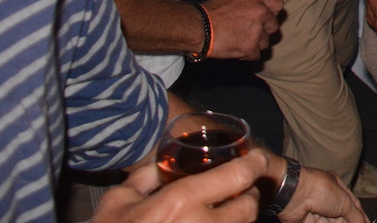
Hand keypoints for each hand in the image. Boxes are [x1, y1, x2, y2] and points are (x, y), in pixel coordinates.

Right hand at [94, 147, 269, 222]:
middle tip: (240, 190)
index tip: (258, 159)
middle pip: (248, 207)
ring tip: (225, 211)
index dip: (254, 164)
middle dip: (248, 196)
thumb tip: (163, 164)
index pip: (236, 176)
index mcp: (179, 203)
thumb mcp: (119, 200)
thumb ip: (145, 177)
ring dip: (238, 219)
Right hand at [203, 0, 283, 60]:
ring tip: (238, 41)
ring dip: (254, 44)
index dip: (272, 13)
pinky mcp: (250, 47)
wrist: (199, 27)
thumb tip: (259, 8)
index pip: (278, 4)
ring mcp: (257, 31)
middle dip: (264, 30)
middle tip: (249, 32)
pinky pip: (256, 55)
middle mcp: (260, 13)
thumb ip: (250, 3)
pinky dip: (247, 55)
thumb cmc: (211, 12)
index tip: (266, 18)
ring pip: (265, 42)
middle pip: (274, 26)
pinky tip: (236, 49)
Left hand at [276, 166, 366, 222]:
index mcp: (336, 187)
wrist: (294, 195)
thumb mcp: (344, 202)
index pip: (352, 204)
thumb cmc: (321, 190)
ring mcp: (316, 211)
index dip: (360, 216)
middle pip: (342, 216)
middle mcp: (326, 198)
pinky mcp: (307, 221)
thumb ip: (356, 216)